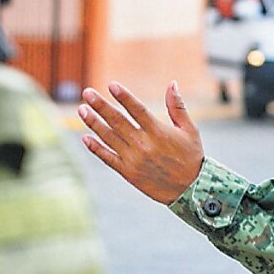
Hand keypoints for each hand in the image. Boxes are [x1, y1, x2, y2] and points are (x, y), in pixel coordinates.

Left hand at [79, 81, 203, 204]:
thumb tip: (172, 83)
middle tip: (87, 93)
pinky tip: (85, 138)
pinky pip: (107, 158)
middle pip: (117, 121)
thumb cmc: (191, 157)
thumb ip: (177, 107)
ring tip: (81, 110)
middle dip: (100, 106)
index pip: (137, 110)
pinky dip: (95, 148)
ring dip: (93, 123)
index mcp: (158, 132)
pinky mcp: (128, 172)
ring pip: (109, 137)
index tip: (111, 85)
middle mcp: (144, 144)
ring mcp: (134, 159)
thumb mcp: (189, 130)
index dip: (124, 97)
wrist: (191, 190)